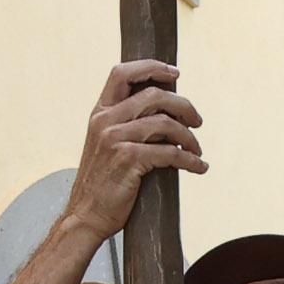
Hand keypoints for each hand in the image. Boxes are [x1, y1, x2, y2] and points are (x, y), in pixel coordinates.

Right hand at [66, 60, 206, 252]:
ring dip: (189, 137)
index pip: (122, 73)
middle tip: (196, 121)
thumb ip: (125, 123)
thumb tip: (164, 111)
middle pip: (154, 95)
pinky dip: (189, 160)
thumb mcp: (105, 144)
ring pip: (165, 123)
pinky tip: (197, 166)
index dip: (151, 68)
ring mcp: (115, 139)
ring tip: (196, 149)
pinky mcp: (128, 159)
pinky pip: (169, 152)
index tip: (174, 73)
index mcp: (99, 113)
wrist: (86, 215)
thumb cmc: (101, 183)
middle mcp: (105, 121)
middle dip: (183, 105)